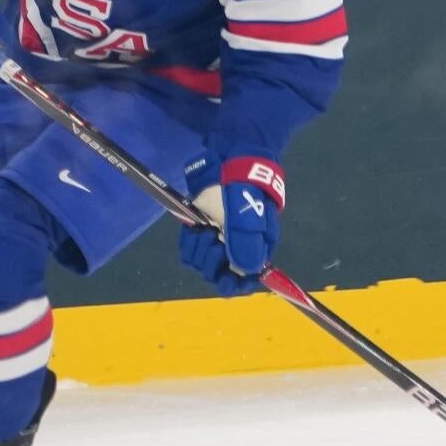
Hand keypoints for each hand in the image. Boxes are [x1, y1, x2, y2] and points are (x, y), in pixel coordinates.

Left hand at [178, 153, 284, 296]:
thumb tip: (246, 273)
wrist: (227, 161)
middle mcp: (235, 248)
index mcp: (255, 248)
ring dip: (200, 250)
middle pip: (220, 274)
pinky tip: (194, 228)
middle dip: (213, 261)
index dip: (236, 285)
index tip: (226, 282)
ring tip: (204, 229)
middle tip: (213, 239)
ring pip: (202, 263)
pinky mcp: (199, 230)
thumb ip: (246, 245)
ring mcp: (216, 239)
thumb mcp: (248, 217)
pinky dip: (189, 242)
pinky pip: (189, 251)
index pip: (246, 280)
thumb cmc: (243, 189)